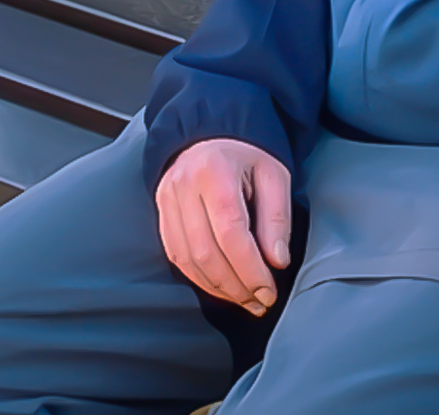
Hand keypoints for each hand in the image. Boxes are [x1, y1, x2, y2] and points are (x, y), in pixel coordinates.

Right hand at [156, 138, 292, 314]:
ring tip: (244, 300)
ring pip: (187, 259)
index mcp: (214, 172)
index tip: (269, 290)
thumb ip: (276, 217)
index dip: (250, 268)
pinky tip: (221, 287)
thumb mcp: (274, 175)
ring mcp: (167, 201)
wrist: (211, 137)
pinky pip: (176, 256)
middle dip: (235, 285)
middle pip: (206, 252)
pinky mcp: (161, 214)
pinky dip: (199, 278)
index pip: (230, 232)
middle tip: (259, 302)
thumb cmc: (247, 156)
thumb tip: (277, 261)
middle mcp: (183, 187)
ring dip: (217, 288)